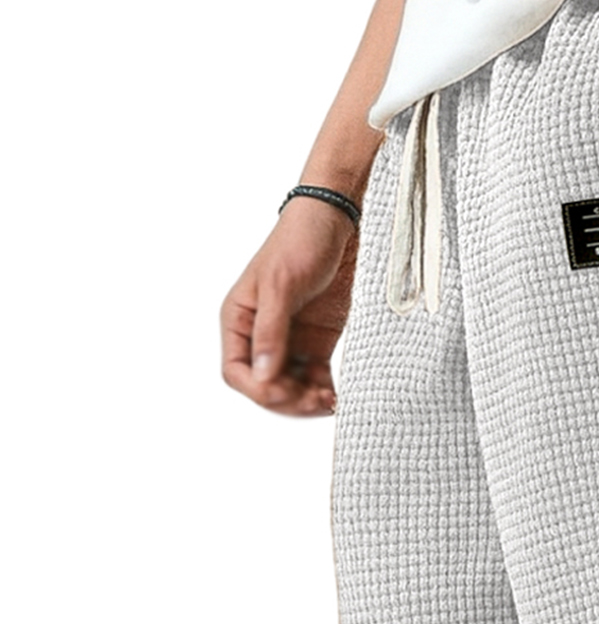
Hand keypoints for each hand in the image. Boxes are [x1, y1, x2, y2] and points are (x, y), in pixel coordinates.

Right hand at [220, 197, 359, 417]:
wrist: (336, 222)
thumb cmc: (301, 241)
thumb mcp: (282, 285)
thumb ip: (270, 331)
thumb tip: (262, 375)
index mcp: (240, 321)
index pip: (236, 372)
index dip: (258, 389)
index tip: (284, 392)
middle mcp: (261, 336)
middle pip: (264, 387)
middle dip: (288, 401)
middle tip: (315, 401)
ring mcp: (289, 342)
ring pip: (290, 389)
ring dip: (307, 402)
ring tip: (329, 401)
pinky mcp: (315, 344)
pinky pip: (314, 380)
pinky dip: (324, 392)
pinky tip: (336, 397)